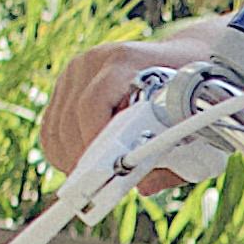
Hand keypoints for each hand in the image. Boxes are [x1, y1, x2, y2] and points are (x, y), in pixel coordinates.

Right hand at [39, 29, 221, 178]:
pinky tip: (82, 162)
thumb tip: (142, 185)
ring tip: (93, 178)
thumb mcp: (193, 120)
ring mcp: (76, 71)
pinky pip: (50, 128)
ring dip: (71, 159)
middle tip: (99, 187)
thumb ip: (173, 156)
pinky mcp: (66, 84)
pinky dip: (62, 151)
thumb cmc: (190, 93)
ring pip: (55, 128)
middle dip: (83, 160)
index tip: (102, 174)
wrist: (182, 57)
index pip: (92, 105)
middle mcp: (94, 61)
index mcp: (125, 61)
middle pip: (69, 121)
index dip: (93, 144)